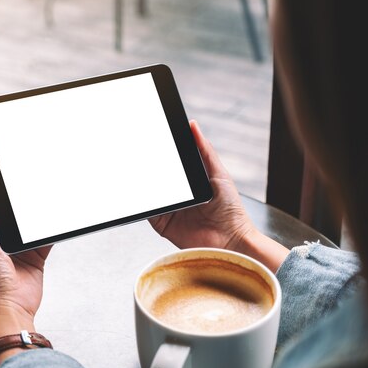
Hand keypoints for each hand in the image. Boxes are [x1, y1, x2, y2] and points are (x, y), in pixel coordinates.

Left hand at [0, 176, 51, 349]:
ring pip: (30, 224)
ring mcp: (18, 248)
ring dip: (37, 216)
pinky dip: (50, 231)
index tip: (6, 172)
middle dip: (21, 201)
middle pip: (12, 212)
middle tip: (31, 182)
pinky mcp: (36, 256)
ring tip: (45, 199)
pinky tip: (55, 221)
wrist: (10, 310)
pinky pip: (45, 238)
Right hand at [149, 120, 288, 271]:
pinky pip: (148, 211)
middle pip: (158, 178)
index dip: (161, 153)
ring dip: (143, 185)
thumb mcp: (218, 173)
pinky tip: (141, 194)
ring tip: (135, 172)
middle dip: (148, 167)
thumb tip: (192, 125)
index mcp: (191, 182)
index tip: (151, 139)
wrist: (231, 241)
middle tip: (138, 153)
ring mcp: (169, 210)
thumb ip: (204, 150)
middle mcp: (179, 196)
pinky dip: (142, 204)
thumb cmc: (231, 210)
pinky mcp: (162, 224)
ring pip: (150, 194)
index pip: (171, 164)